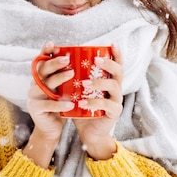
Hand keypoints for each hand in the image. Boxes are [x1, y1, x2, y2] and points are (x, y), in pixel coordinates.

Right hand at [25, 42, 74, 166]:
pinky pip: (48, 105)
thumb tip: (83, 61)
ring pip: (44, 85)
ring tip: (72, 74)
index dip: (45, 52)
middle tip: (67, 58)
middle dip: (54, 63)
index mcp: (40, 78)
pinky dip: (60, 104)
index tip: (53, 44)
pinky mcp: (35, 109)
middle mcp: (34, 84)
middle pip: (42, 70)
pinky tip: (71, 103)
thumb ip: (67, 77)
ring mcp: (33, 97)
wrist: (51, 129)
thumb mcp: (63, 89)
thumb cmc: (60, 106)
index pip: (41, 62)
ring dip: (58, 78)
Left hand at [73, 43, 122, 159]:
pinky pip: (106, 105)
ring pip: (114, 87)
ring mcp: (117, 101)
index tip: (112, 43)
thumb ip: (73, 79)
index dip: (116, 54)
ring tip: (84, 83)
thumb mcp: (77, 92)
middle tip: (95, 60)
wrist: (89, 133)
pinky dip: (94, 103)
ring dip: (99, 82)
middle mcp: (116, 89)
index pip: (116, 64)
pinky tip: (82, 103)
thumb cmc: (82, 110)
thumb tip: (57, 60)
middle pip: (119, 72)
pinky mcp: (114, 113)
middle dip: (108, 64)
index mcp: (109, 81)